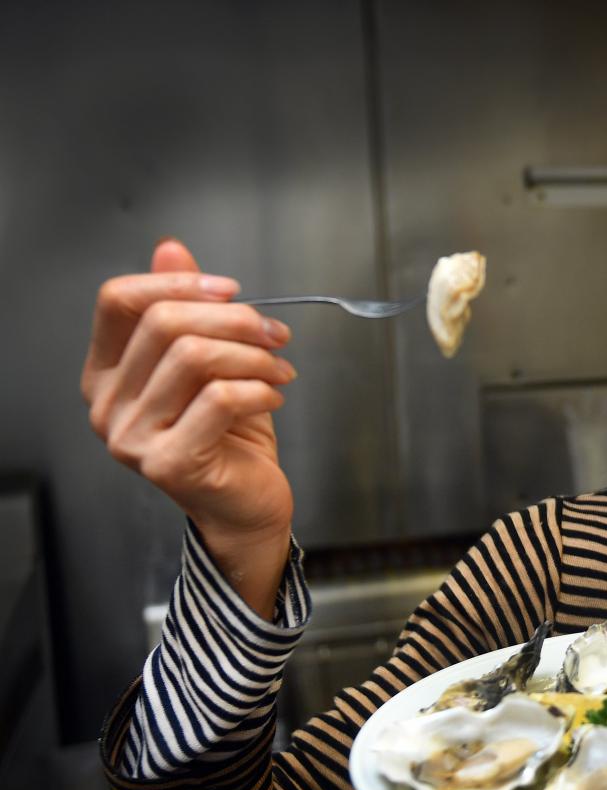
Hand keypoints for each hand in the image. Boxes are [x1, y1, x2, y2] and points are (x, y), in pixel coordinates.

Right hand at [81, 239, 296, 617]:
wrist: (249, 505)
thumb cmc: (231, 436)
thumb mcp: (212, 361)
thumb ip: (187, 308)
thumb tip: (171, 247)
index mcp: (107, 372)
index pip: (119, 300)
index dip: (179, 283)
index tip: (233, 290)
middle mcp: (107, 405)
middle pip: (163, 324)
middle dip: (234, 319)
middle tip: (276, 333)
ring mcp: (131, 438)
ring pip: (195, 357)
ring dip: (254, 355)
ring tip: (280, 369)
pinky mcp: (168, 464)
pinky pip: (220, 399)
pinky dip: (260, 389)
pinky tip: (274, 396)